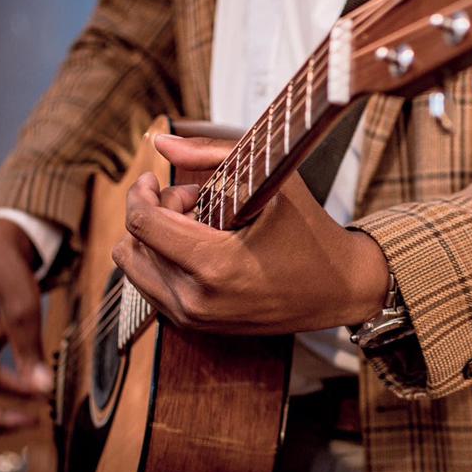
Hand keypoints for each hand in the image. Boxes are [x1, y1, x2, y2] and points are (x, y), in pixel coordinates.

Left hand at [111, 134, 389, 334]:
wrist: (340, 289)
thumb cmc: (311, 233)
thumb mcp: (272, 181)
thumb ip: (212, 154)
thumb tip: (160, 143)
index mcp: (215, 265)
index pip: (142, 224)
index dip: (141, 192)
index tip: (155, 178)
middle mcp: (198, 300)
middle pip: (131, 246)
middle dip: (153, 213)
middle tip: (193, 200)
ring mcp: (195, 319)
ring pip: (136, 269)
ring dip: (155, 239)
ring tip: (197, 223)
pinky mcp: (197, 327)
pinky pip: (152, 288)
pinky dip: (163, 260)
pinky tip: (199, 246)